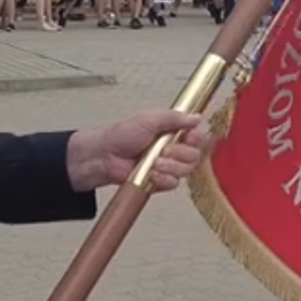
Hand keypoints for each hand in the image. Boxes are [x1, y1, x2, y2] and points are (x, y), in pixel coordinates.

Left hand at [66, 110, 208, 193]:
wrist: (104, 157)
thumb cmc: (120, 136)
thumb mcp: (148, 120)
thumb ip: (174, 118)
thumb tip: (196, 117)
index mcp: (171, 131)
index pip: (197, 136)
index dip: (195, 139)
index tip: (187, 137)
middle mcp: (172, 148)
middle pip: (194, 155)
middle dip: (180, 154)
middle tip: (164, 150)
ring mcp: (167, 166)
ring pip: (186, 170)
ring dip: (171, 167)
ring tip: (155, 162)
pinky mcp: (160, 181)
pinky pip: (174, 183)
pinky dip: (163, 179)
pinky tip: (152, 173)